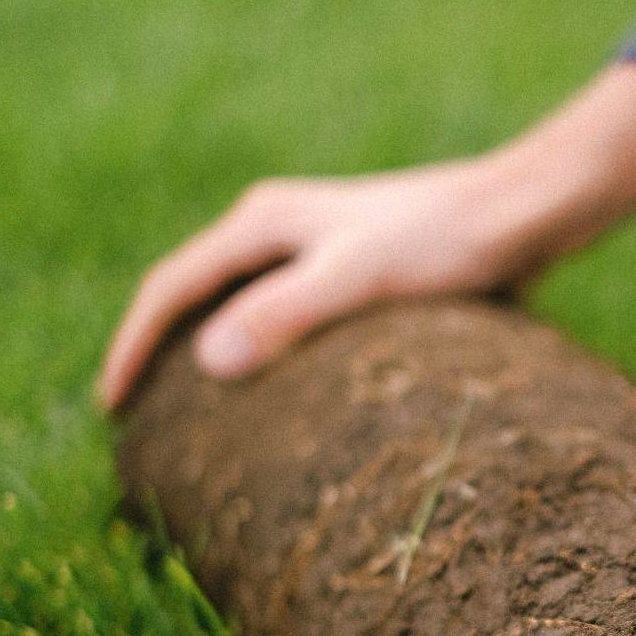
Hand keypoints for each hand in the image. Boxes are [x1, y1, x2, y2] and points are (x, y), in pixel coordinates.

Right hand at [96, 63, 635, 408]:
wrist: (524, 212)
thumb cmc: (447, 241)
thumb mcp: (361, 278)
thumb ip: (287, 314)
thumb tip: (210, 362)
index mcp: (263, 222)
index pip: (171, 287)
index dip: (134, 348)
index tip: (112, 409)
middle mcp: (281, 228)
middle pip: (196, 293)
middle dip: (161, 352)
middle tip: (137, 422)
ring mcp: (318, 248)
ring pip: (241, 307)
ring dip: (211, 355)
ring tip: (194, 418)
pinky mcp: (357, 272)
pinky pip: (287, 319)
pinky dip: (265, 356)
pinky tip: (281, 399)